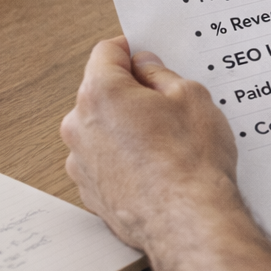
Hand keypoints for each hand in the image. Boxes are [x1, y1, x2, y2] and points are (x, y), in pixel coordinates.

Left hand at [60, 38, 270, 270]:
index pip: (106, 52)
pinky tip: (157, 166)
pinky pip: (105, 161)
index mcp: (101, 92)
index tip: (146, 55)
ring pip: (102, 129)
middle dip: (130, 91)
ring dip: (126, 127)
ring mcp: (81, 162)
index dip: (130, 49)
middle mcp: (80, 125)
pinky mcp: (91, 192)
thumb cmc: (190, 162)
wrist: (189, 222)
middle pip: (101, 91)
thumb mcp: (191, 96)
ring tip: (167, 140)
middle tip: (168, 100)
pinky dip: (124, 159)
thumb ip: (161, 74)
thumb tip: (147, 67)